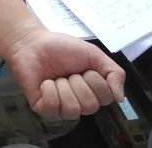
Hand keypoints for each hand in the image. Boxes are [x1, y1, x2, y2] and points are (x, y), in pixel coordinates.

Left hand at [4, 27, 124, 121]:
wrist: (32, 42)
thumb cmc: (61, 47)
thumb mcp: (93, 54)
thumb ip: (114, 72)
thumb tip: (120, 98)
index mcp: (92, 92)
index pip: (106, 99)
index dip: (95, 81)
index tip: (85, 69)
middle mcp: (79, 104)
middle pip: (90, 106)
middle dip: (77, 82)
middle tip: (68, 72)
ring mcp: (61, 109)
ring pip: (72, 109)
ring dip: (63, 86)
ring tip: (56, 77)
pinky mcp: (43, 109)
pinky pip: (53, 107)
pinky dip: (49, 90)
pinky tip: (44, 83)